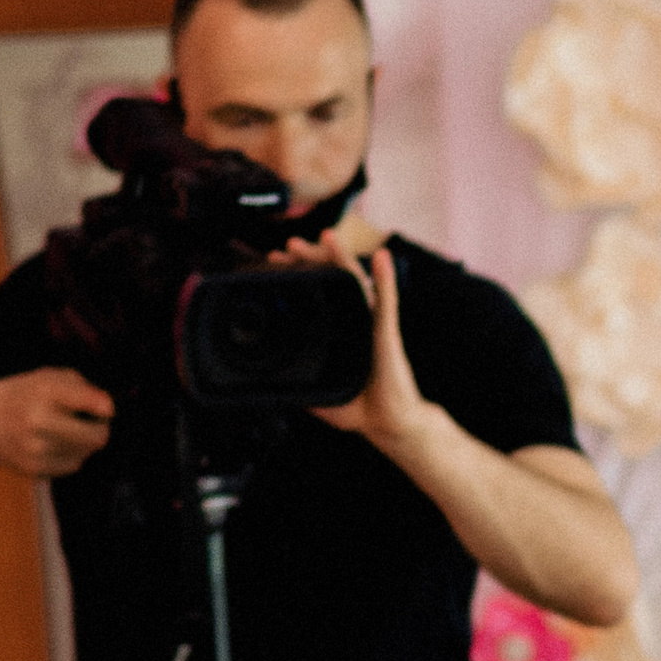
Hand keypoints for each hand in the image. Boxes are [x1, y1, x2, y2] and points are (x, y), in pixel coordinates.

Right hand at [0, 365, 114, 477]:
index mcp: (44, 391)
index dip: (103, 406)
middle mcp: (38, 419)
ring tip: (66, 430)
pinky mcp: (35, 468)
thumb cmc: (30, 396)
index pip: (84, 399)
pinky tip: (55, 444)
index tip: (108, 409)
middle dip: (101, 429)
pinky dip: (71, 456)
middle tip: (92, 421)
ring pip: (86, 453)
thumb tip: (107, 410)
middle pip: (97, 437)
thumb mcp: (51, 378)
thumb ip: (83, 388)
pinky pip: (72, 465)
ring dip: (84, 443)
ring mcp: (35, 447)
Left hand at [281, 239, 431, 456]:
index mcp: (336, 332)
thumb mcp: (318, 396)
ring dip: (341, 257)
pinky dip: (385, 279)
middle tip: (290, 245)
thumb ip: (300, 386)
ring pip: (355, 283)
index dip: (296, 276)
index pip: (314, 295)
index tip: (276, 261)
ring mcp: (370, 325)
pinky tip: (382, 258)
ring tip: (327, 236)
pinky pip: (386, 303)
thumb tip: (272, 387)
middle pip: (330, 281)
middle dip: (310, 259)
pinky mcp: (387, 335)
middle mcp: (353, 322)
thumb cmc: (360, 409)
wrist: (388, 424)